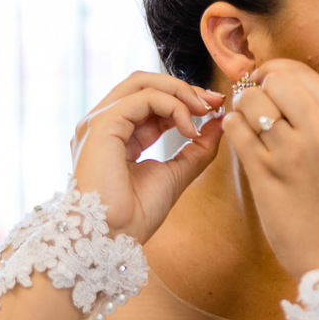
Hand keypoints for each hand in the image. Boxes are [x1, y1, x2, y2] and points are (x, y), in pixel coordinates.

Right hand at [70, 71, 224, 242]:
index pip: (150, 100)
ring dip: (180, 92)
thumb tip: (220, 122)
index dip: (184, 98)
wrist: (113, 237)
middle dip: (183, 87)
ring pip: (142, 83)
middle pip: (143, 82)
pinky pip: (144, 98)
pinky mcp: (101, 125)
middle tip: (214, 101)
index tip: (215, 107)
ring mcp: (98, 122)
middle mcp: (103, 124)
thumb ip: (197, 148)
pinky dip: (173, 107)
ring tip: (205, 111)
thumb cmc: (137, 214)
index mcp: (116, 135)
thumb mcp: (177, 174)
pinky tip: (189, 130)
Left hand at [224, 59, 318, 276]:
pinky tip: (241, 141)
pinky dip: (232, 129)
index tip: (267, 85)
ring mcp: (291, 153)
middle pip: (275, 80)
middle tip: (256, 108)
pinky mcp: (265, 174)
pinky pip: (236, 130)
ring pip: (251, 102)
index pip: (300, 72)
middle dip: (258, 88)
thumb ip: (314, 114)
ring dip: (242, 109)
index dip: (275, 71)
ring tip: (249, 127)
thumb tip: (274, 80)